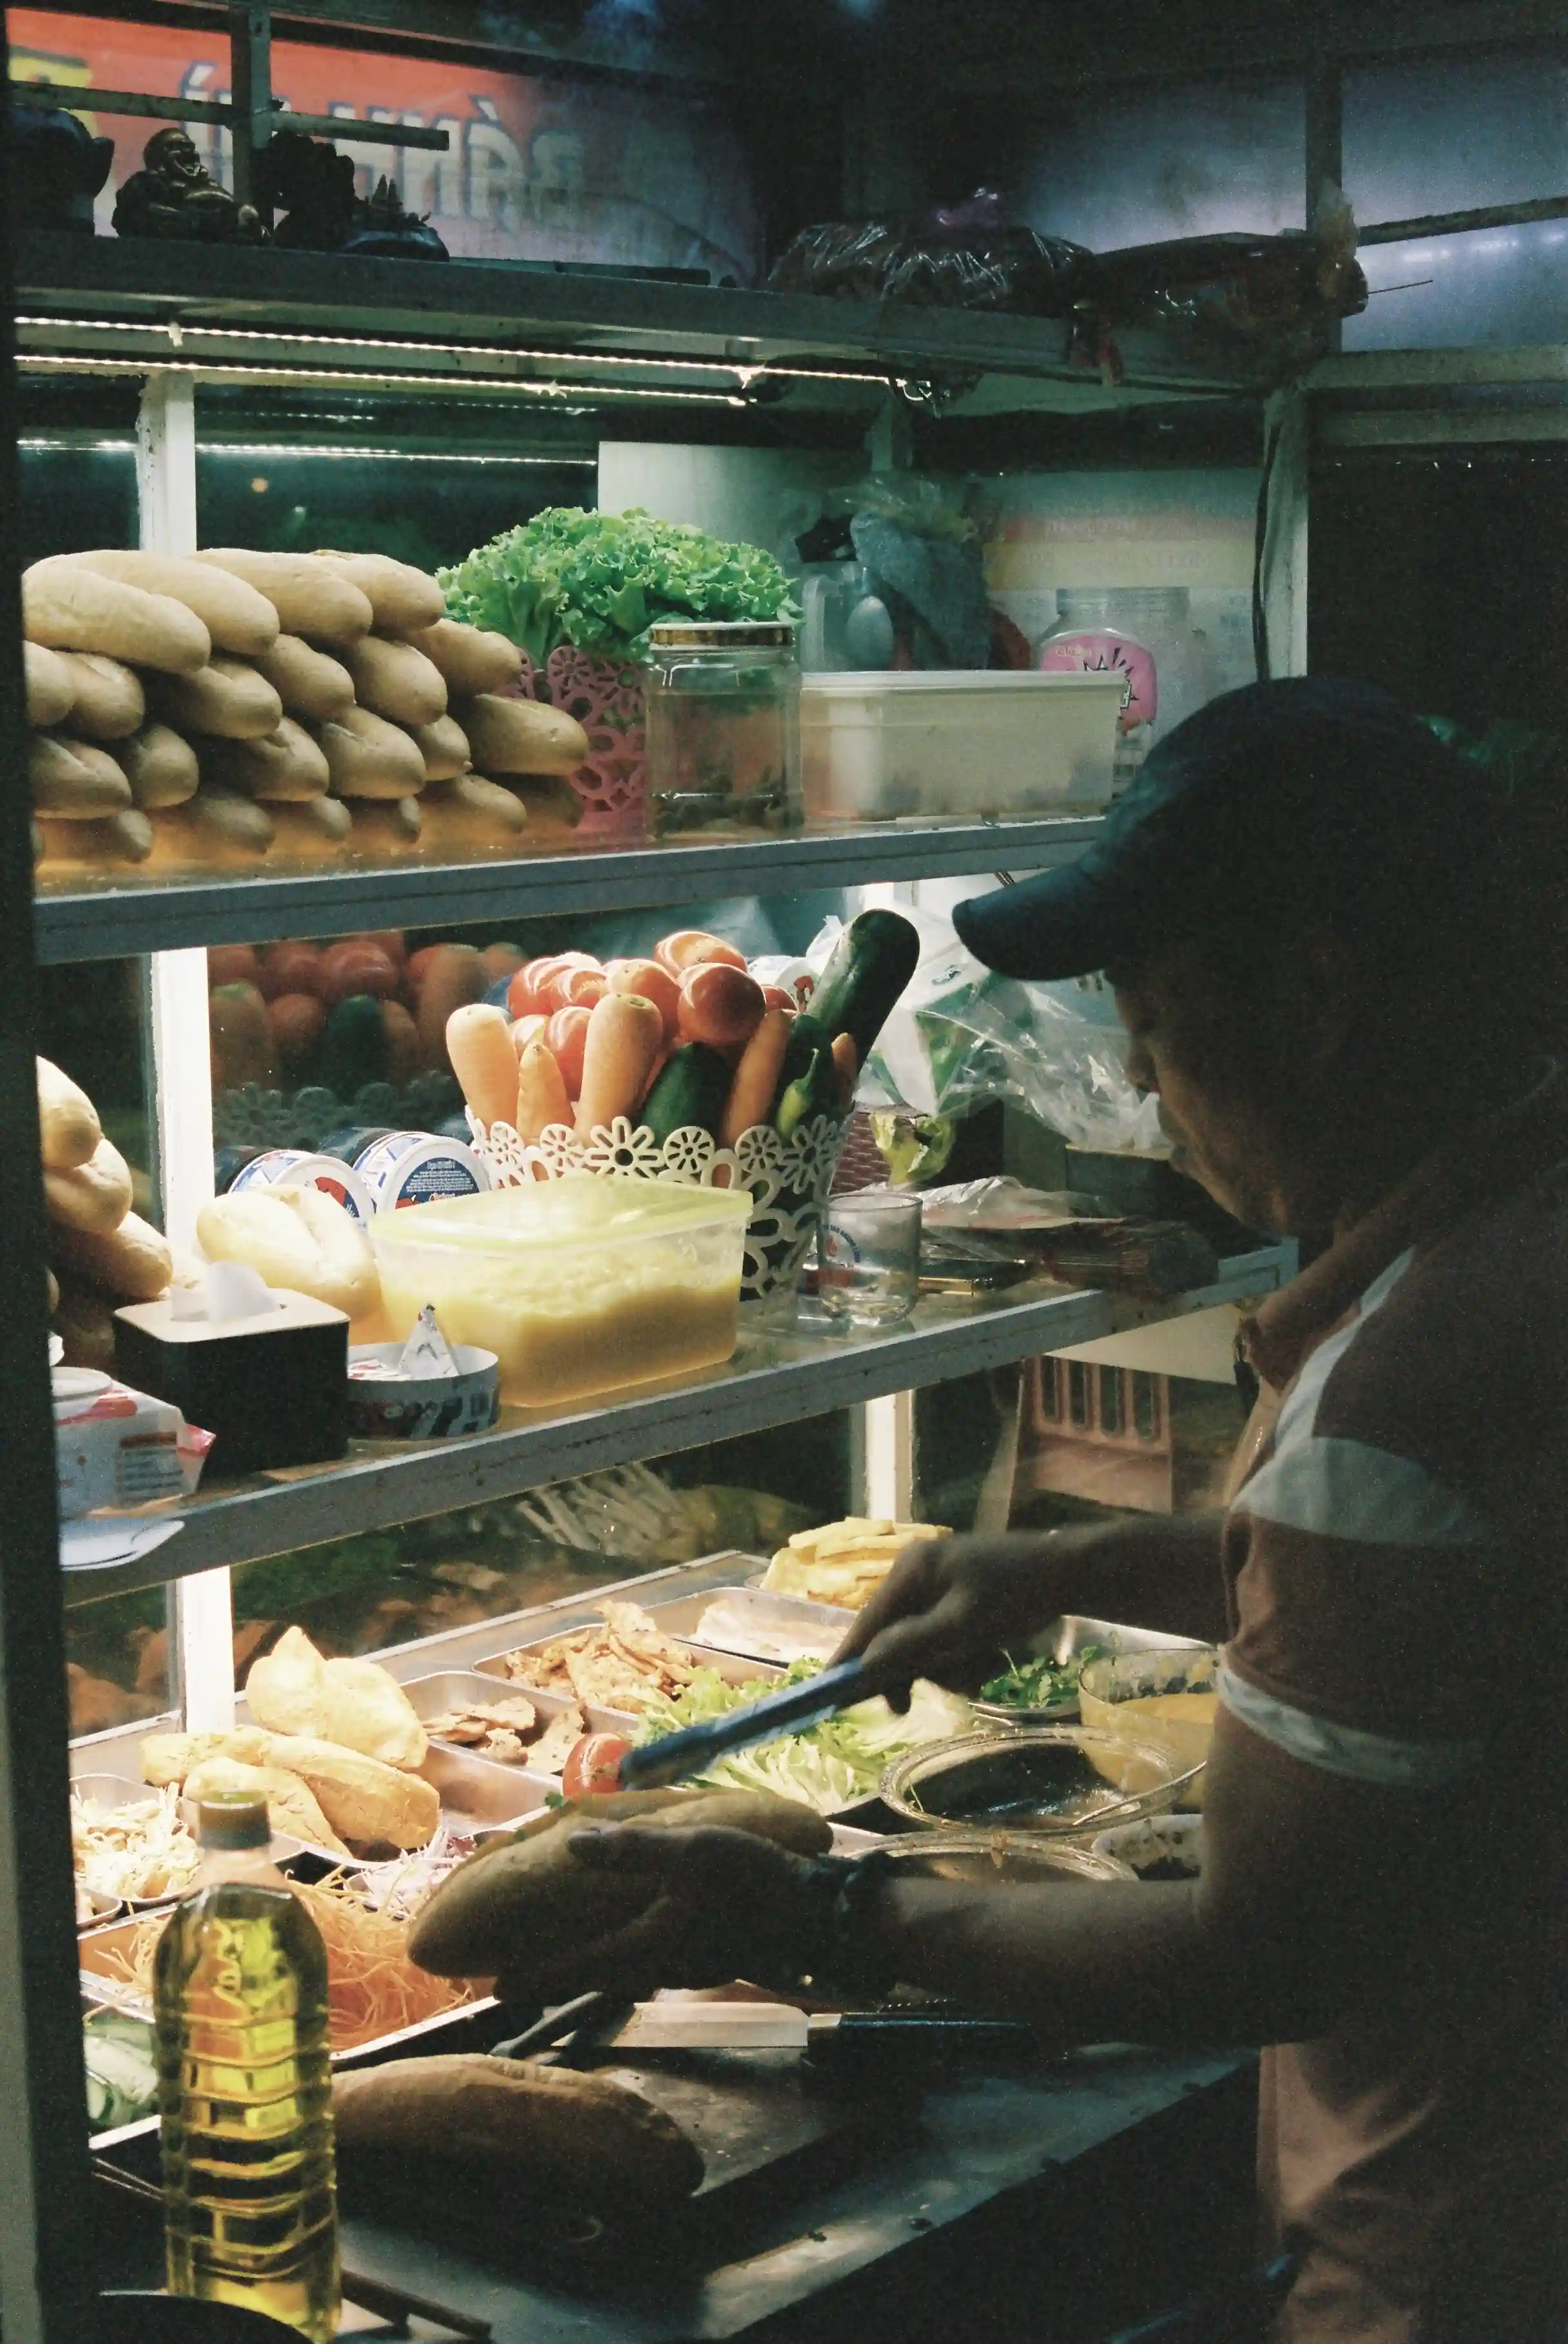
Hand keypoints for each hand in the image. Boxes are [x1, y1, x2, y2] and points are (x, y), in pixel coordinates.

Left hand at [494, 1825, 820, 2007]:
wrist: (822, 1916)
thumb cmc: (757, 1879)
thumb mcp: (698, 1848)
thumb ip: (635, 1849)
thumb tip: (571, 1844)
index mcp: (650, 1937)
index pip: (581, 1964)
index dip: (540, 1976)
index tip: (497, 1989)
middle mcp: (663, 1960)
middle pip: (597, 1976)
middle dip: (556, 1980)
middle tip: (512, 1985)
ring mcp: (688, 1962)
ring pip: (623, 1974)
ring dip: (589, 1974)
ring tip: (559, 1968)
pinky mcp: (711, 1955)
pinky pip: (654, 1968)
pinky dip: (626, 1965)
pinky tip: (628, 1956)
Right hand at [835, 1515, 1227, 1708]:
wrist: (1072, 1574)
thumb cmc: (1016, 1595)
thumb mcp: (963, 1626)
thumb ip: (913, 1645)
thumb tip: (865, 1665)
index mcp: (911, 1570)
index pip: (867, 1621)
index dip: (848, 1658)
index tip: (827, 1692)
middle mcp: (918, 1574)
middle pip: (893, 1637)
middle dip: (912, 1670)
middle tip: (907, 1708)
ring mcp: (941, 1586)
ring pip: (922, 1645)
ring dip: (946, 1667)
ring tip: (980, 1668)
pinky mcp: (962, 1599)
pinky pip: (945, 1640)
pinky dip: (963, 1657)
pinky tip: (991, 1658)